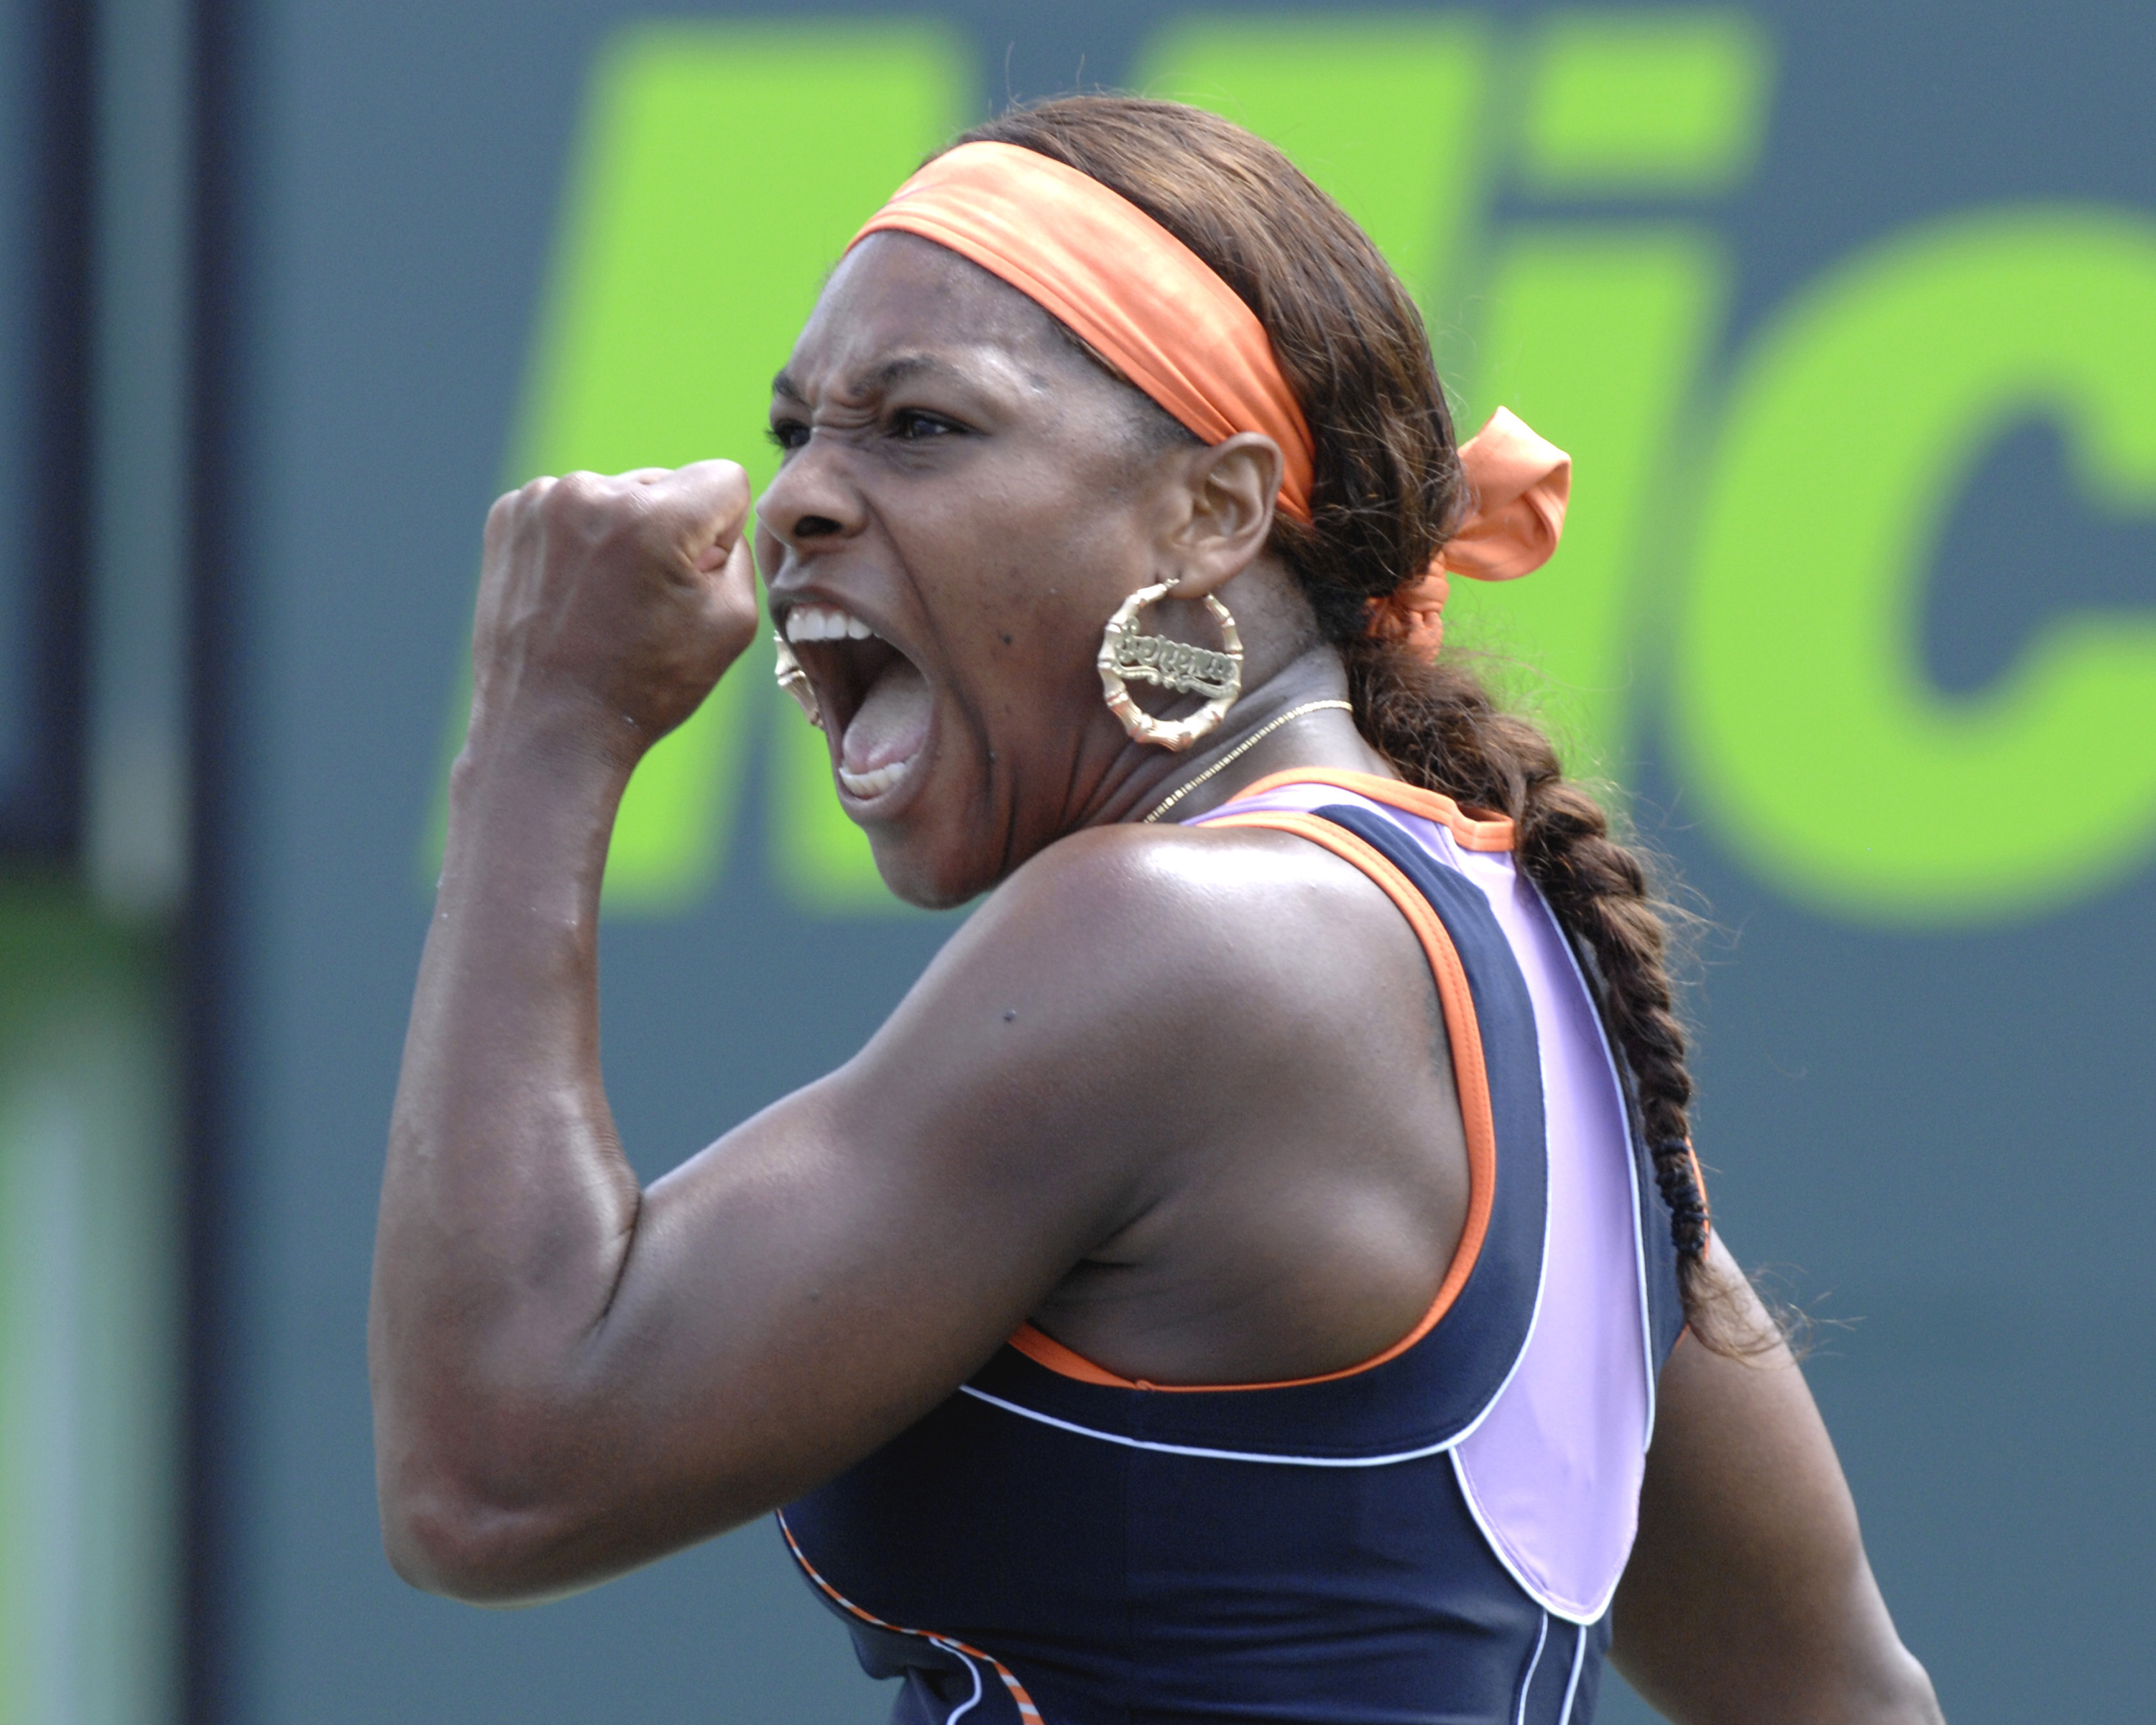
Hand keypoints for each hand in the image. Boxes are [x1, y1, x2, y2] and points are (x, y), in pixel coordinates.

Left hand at [468, 460, 759, 765]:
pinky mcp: (510, 514)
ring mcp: (542, 500)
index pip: (724, 479)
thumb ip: (740, 553)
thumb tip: (715, 521)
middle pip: (667, 484)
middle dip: (670, 531)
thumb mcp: (733, 624)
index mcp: (654, 518)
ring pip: (617, 496)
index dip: (725, 532)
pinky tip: (573, 593)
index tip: (696, 577)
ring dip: (622, 535)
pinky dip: (579, 542)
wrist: (548, 727)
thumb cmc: (645, 685)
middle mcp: (592, 493)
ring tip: (605, 602)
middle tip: (645, 601)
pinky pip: (570, 509)